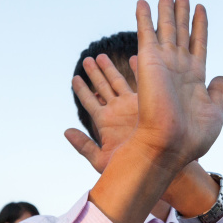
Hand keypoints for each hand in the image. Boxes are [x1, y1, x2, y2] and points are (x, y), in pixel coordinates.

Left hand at [65, 55, 137, 173]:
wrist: (156, 164)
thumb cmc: (130, 167)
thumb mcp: (102, 159)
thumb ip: (83, 146)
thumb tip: (66, 131)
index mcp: (104, 121)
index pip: (88, 101)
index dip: (81, 89)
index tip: (74, 78)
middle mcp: (116, 110)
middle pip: (102, 87)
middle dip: (94, 73)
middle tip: (86, 60)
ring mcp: (131, 105)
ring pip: (118, 82)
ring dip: (109, 69)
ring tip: (100, 56)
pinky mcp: (146, 103)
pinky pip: (139, 82)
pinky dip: (136, 70)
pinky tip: (132, 58)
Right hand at [132, 0, 222, 173]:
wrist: (169, 144)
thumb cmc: (192, 136)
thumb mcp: (215, 112)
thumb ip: (219, 92)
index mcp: (195, 78)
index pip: (198, 44)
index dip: (199, 26)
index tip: (201, 8)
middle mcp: (179, 67)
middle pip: (181, 33)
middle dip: (181, 13)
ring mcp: (164, 63)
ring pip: (166, 29)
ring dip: (165, 10)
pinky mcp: (148, 62)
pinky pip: (146, 34)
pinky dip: (144, 18)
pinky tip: (143, 3)